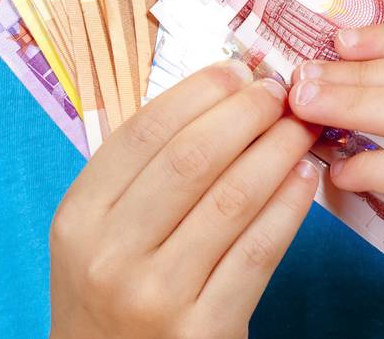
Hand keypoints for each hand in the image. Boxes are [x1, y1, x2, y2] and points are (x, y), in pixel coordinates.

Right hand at [48, 58, 320, 338]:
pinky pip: (258, 252)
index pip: (144, 132)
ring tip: (302, 126)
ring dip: (277, 151)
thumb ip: (141, 171)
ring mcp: (156, 296)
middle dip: (245, 112)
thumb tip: (219, 94)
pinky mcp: (204, 332)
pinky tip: (304, 178)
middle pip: (191, 158)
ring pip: (232, 199)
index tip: (239, 70)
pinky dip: (288, 206)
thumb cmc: (110, 294)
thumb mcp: (97, 232)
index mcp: (79, 217)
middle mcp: (110, 255)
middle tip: (279, 90)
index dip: (199, 92)